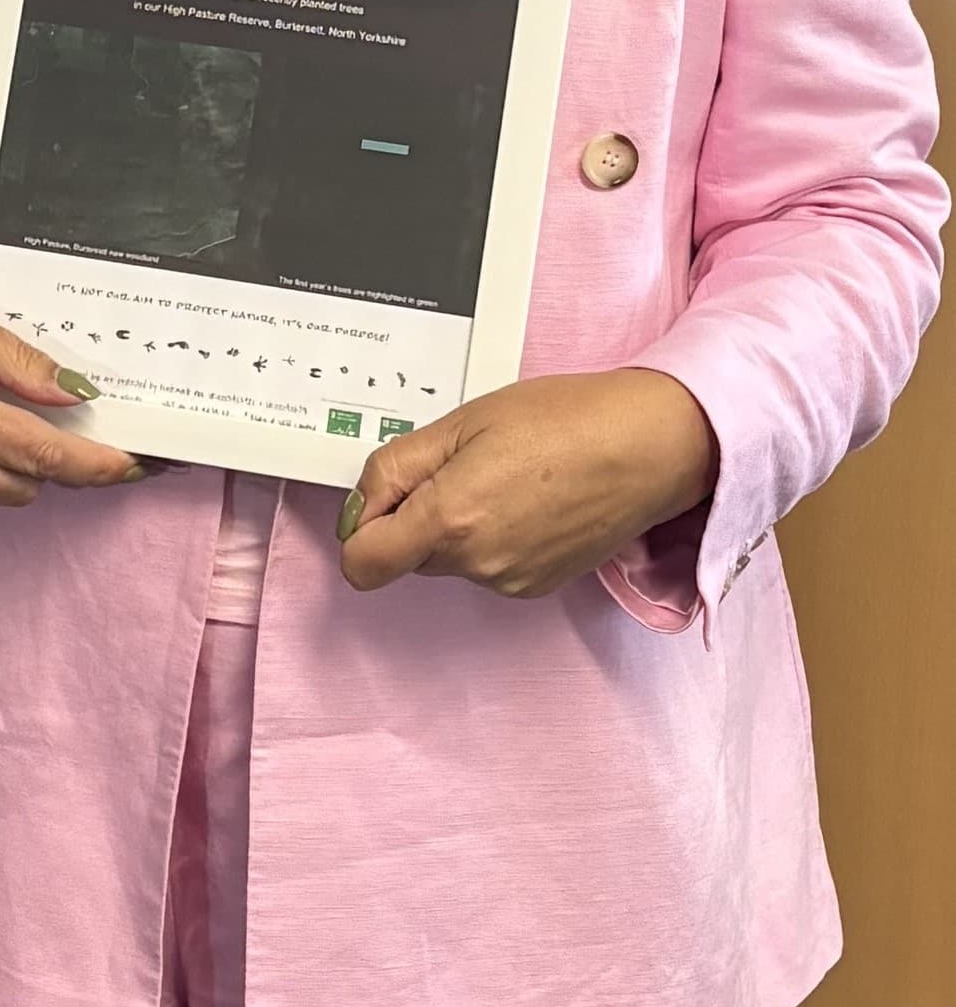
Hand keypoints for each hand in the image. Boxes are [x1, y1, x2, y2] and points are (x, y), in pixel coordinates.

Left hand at [337, 367, 720, 597]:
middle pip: (405, 555)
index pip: (363, 564)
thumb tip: (358, 506)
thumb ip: (395, 469)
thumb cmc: (564, 421)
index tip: (380, 498)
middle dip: (412, 516)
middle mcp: (479, 563)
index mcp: (450, 520)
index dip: (359, 528)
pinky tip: (525, 498)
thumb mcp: (461, 423)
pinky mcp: (538, 586)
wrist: (650, 446)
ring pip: (447, 560)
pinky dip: (490, 537)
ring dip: (454, 525)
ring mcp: (512, 580)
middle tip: (457, 465)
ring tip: (501, 476)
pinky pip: (486, 565)